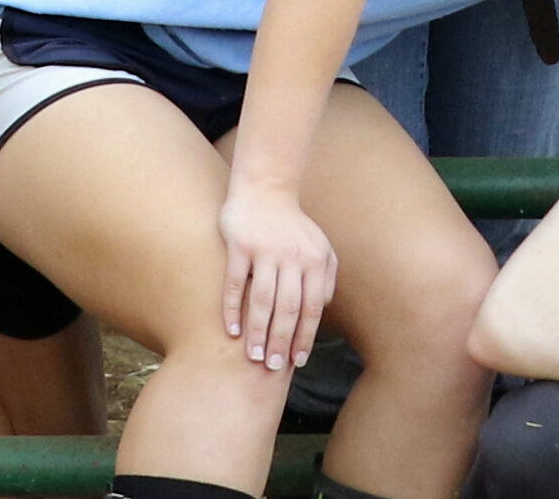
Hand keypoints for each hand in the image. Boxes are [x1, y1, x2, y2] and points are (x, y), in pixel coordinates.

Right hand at [215, 179, 338, 372]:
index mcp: (315, 260)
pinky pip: (235, 283)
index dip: (305, 336)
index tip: (297, 361)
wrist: (265, 190)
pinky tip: (232, 331)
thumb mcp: (319, 246)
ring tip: (253, 357)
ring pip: (262, 300)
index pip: (312, 307)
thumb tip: (323, 308)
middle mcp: (292, 256)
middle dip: (281, 341)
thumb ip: (326, 276)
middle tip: (272, 367)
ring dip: (257, 332)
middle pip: (288, 308)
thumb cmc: (293, 225)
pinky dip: (232, 309)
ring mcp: (265, 251)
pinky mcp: (239, 246)